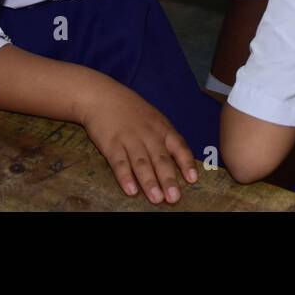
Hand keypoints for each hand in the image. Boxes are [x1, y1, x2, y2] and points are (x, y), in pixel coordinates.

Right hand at [80, 81, 199, 202]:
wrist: (102, 96)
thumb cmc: (131, 110)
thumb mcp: (154, 119)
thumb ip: (165, 138)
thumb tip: (178, 162)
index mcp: (162, 128)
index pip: (178, 146)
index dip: (186, 163)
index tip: (193, 179)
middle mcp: (148, 134)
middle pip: (160, 159)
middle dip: (168, 179)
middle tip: (174, 198)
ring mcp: (130, 139)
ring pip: (142, 163)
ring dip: (149, 182)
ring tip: (156, 198)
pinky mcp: (111, 144)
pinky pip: (119, 163)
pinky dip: (125, 177)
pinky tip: (130, 190)